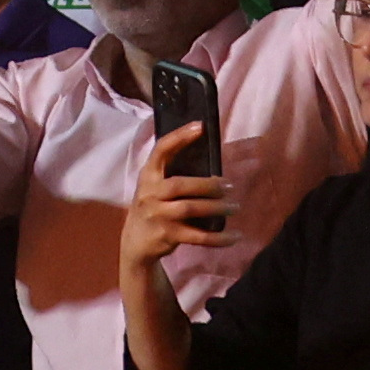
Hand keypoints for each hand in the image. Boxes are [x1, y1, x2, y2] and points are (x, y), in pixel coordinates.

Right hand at [114, 122, 231, 274]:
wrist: (135, 243)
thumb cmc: (152, 208)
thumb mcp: (154, 188)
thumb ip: (172, 176)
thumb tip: (211, 168)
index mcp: (148, 176)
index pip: (161, 150)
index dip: (179, 137)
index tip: (200, 126)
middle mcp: (149, 193)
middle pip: (180, 184)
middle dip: (207, 185)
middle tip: (229, 186)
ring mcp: (157, 215)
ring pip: (190, 208)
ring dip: (216, 207)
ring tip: (234, 207)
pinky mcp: (167, 236)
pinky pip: (198, 236)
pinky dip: (218, 238)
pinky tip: (234, 236)